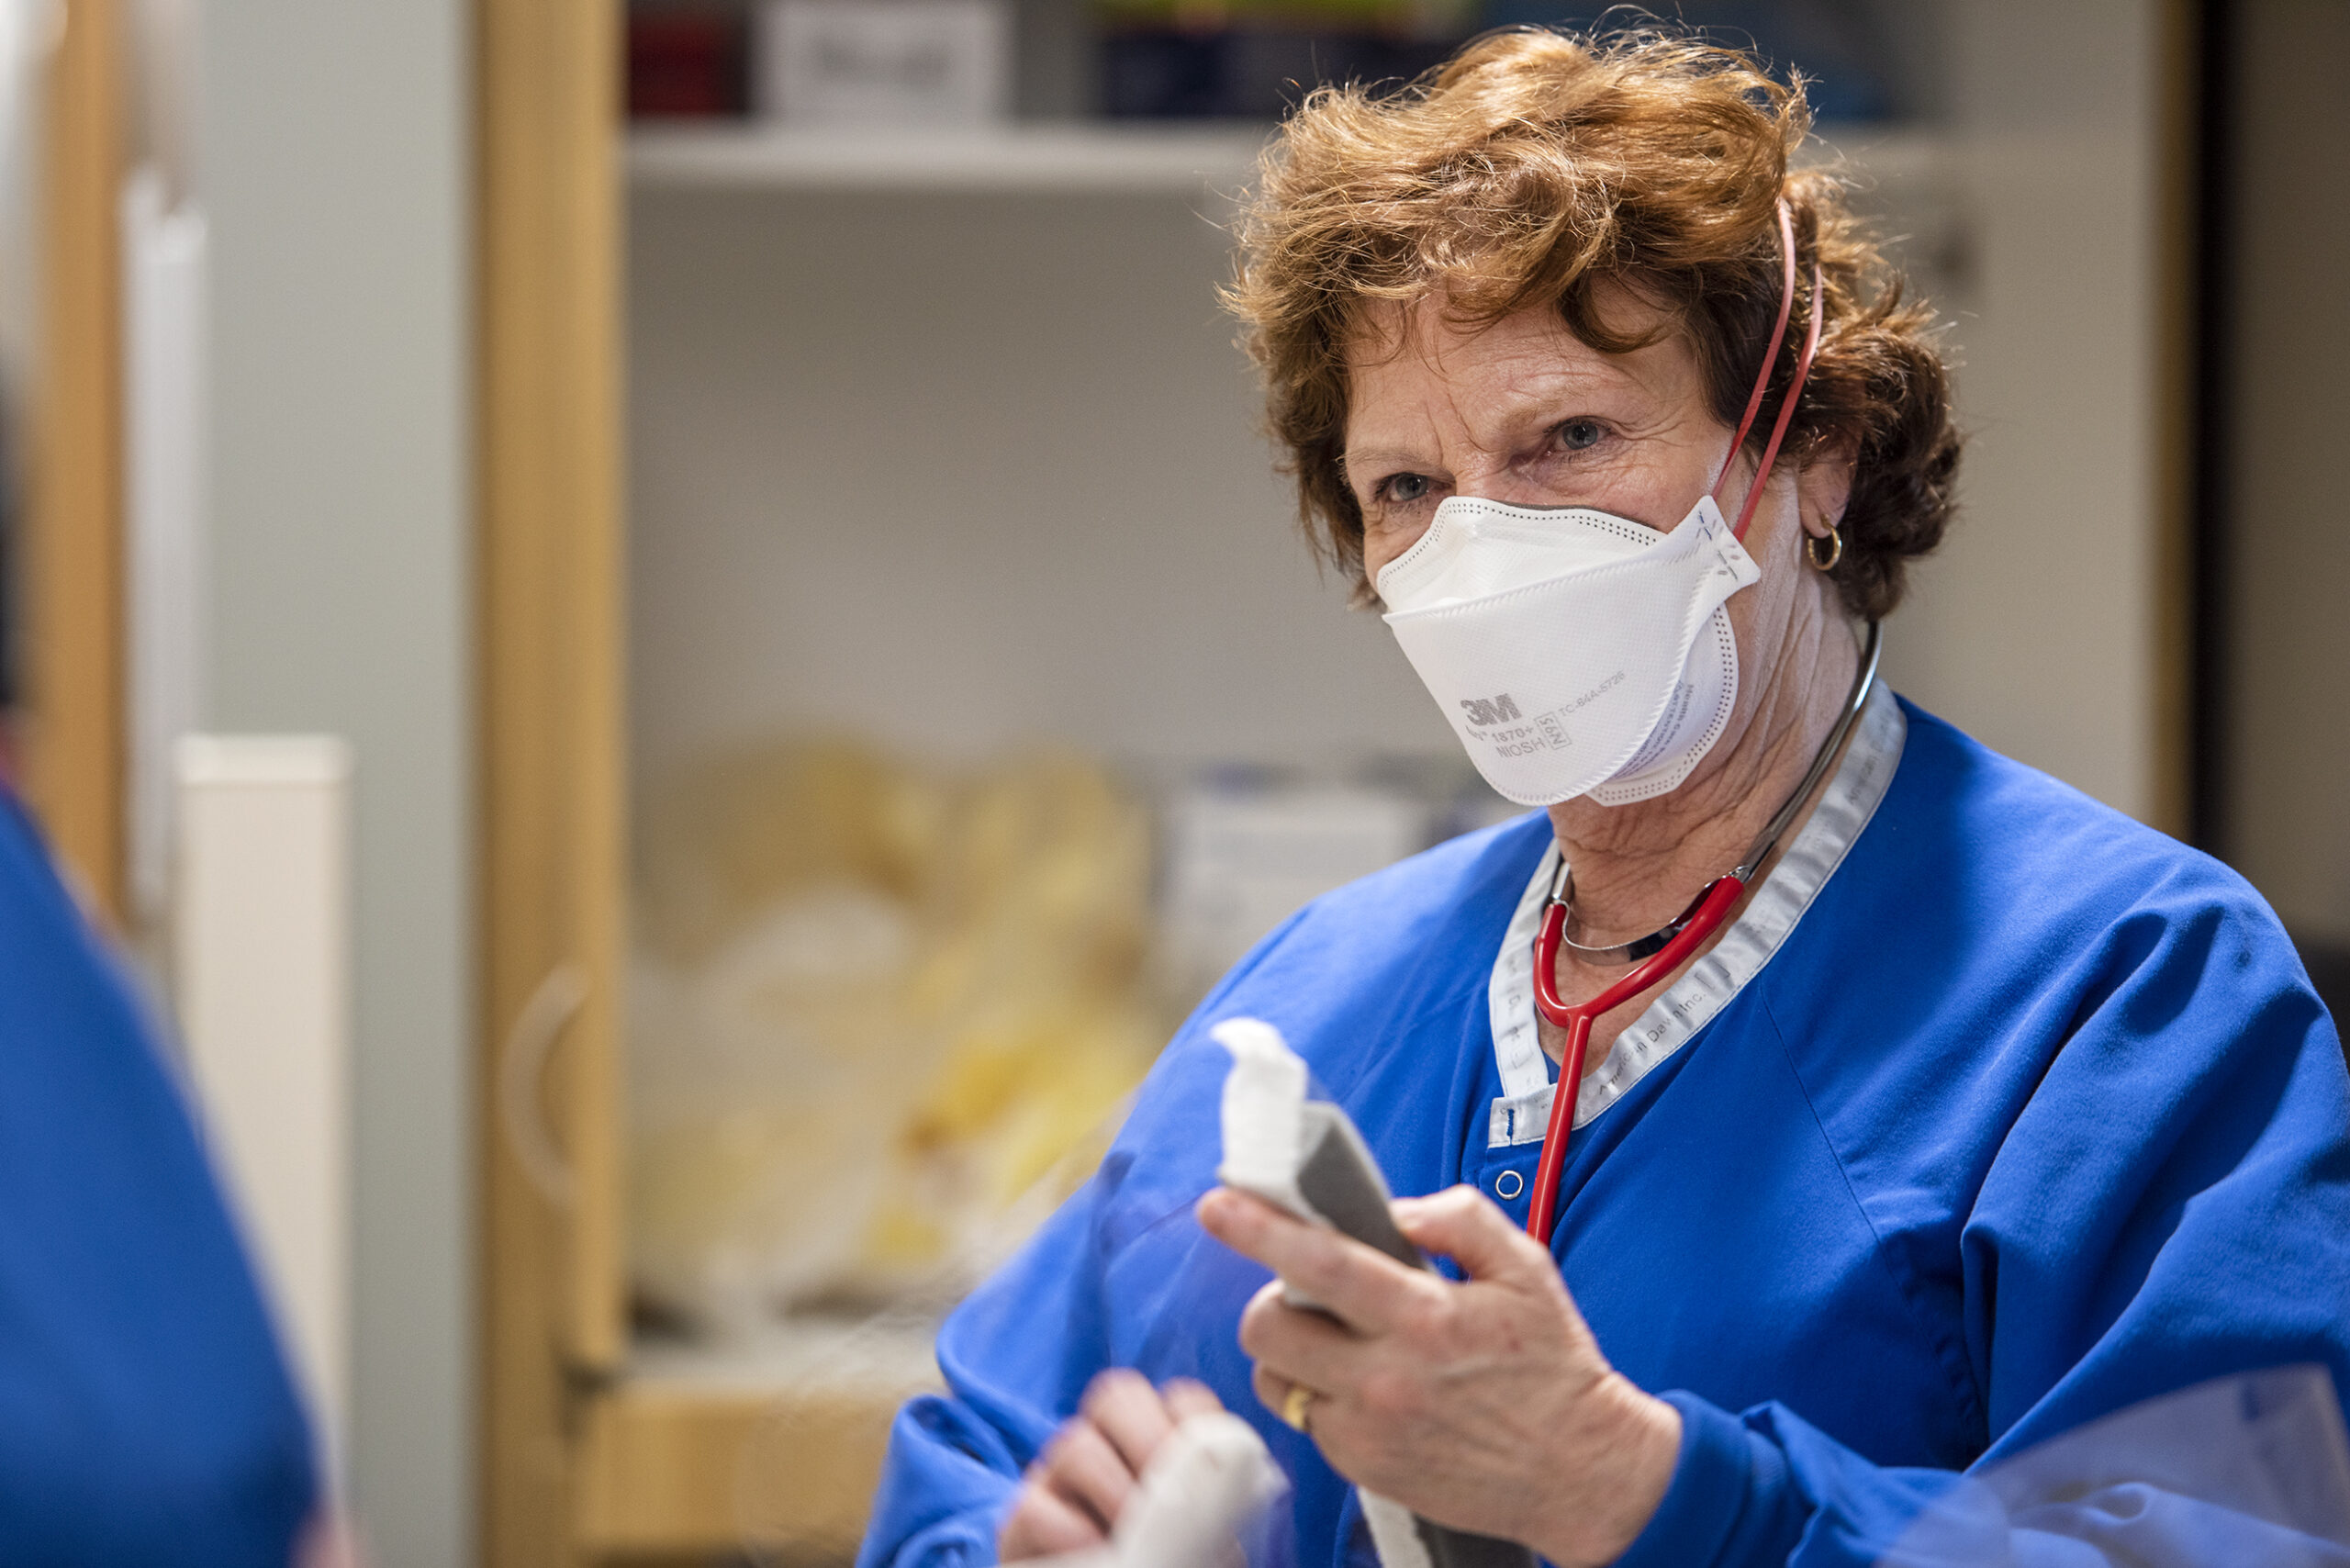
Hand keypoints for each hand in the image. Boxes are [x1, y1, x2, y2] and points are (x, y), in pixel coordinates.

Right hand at [998, 1369, 1226, 1561]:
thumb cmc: (1161, 1565)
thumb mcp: (1195, 1538)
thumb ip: (1208, 1508)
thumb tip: (1232, 1491)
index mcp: (1151, 1441)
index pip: (1179, 1399)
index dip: (1199, 1421)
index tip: (1216, 1470)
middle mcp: (1100, 1445)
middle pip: (1118, 1396)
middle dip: (1151, 1439)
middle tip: (1173, 1497)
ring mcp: (1055, 1478)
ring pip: (1076, 1445)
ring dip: (1115, 1490)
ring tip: (1136, 1534)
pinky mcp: (1019, 1521)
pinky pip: (1035, 1505)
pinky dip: (1070, 1532)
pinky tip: (1096, 1554)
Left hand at [1196, 1185, 1680, 1567]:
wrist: (1581, 1471)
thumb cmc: (1554, 1367)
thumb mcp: (1525, 1269)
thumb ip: (1460, 1219)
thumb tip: (1396, 1210)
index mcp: (1427, 1318)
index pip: (1320, 1265)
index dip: (1260, 1230)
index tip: (1218, 1205)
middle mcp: (1389, 1379)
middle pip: (1267, 1329)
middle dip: (1269, 1297)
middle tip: (1300, 1289)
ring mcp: (1370, 1431)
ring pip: (1274, 1378)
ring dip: (1287, 1350)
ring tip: (1332, 1339)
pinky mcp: (1364, 1469)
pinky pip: (1306, 1419)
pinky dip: (1318, 1394)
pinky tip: (1362, 1383)